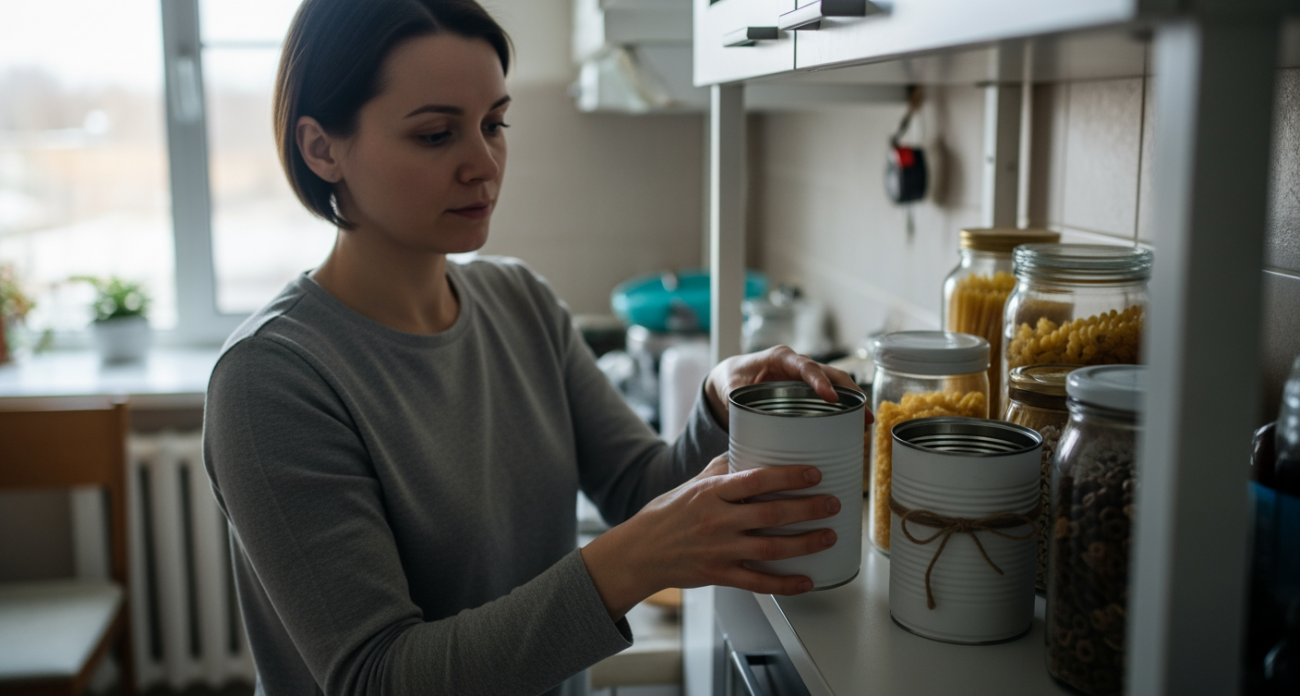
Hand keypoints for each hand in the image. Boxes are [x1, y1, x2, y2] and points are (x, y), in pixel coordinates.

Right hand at [579, 454, 840, 620]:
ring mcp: (720, 550)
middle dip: (808, 508)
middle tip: (833, 503)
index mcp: (712, 493)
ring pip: (771, 547)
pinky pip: (758, 582)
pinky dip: (785, 583)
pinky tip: (806, 580)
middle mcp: (718, 520)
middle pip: (772, 513)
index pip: (757, 479)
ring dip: (806, 543)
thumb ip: (722, 470)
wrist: (640, 552)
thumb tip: (749, 448)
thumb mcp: (692, 485)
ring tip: (829, 536)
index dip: (789, 475)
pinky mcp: (719, 574)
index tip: (814, 473)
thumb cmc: (666, 515)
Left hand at [704, 345, 867, 429]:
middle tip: (863, 413)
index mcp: (781, 358)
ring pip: (837, 383)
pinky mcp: (809, 390)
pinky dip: (845, 407)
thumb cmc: (734, 377)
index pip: (805, 366)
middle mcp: (798, 364)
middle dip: (849, 391)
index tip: (831, 397)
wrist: (733, 377)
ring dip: (853, 400)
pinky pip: (832, 395)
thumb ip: (735, 399)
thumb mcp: (731, 387)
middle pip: (831, 373)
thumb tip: (740, 416)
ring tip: (866, 422)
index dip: (820, 381)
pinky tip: (854, 424)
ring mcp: (806, 376)